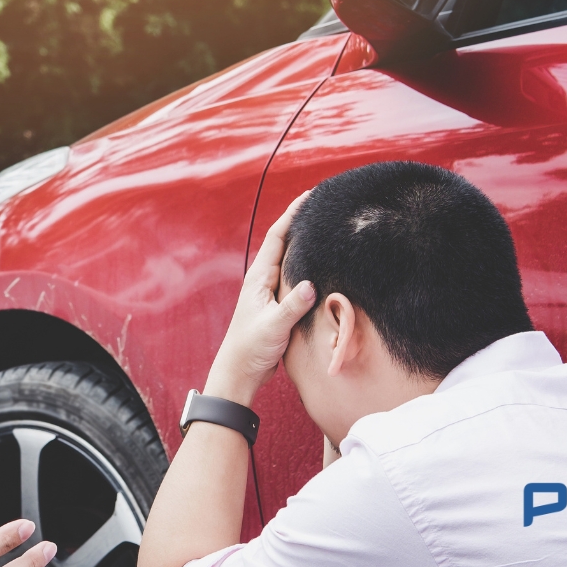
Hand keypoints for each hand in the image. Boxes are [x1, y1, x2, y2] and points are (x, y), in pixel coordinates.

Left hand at [203, 191, 316, 405]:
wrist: (241, 371)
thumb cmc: (251, 348)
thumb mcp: (274, 326)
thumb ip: (292, 305)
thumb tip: (310, 284)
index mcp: (259, 277)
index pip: (277, 237)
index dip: (292, 214)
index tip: (309, 196)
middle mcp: (264, 279)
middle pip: (285, 243)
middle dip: (301, 222)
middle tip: (323, 206)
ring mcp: (271, 292)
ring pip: (291, 260)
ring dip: (306, 244)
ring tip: (325, 228)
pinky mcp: (279, 305)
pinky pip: (296, 278)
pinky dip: (308, 267)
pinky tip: (322, 266)